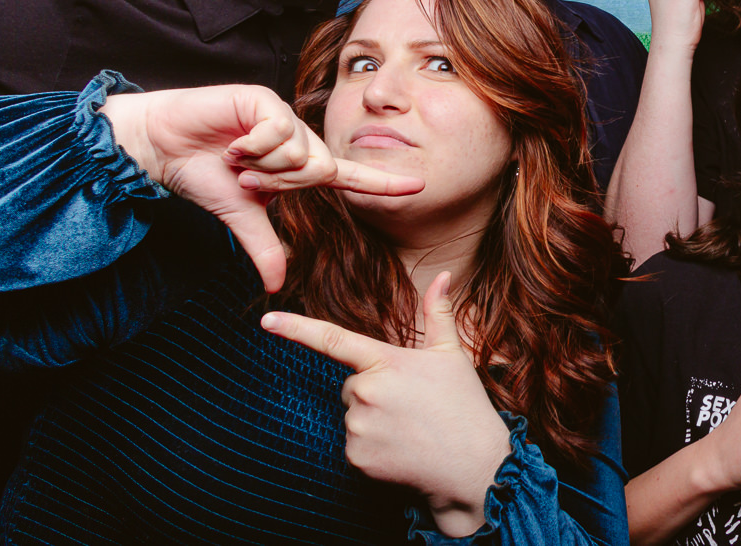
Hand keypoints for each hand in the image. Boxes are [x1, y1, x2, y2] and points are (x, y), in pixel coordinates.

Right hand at [100, 86, 422, 291]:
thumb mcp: (240, 216)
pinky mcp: (264, 100)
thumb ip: (264, 246)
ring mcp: (283, 117)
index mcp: (297, 165)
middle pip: (319, 169)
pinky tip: (233, 140)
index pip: (348, 176)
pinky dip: (254, 143)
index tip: (419, 185)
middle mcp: (298, 139)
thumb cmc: (202, 173)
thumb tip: (277, 286)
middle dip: (280, 183)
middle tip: (247, 177)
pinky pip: (279, 130)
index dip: (383, 181)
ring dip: (265, 164)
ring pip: (301, 151)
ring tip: (236, 156)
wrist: (162, 145)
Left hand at [263, 273, 510, 536]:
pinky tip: (401, 448)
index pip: (333, 339)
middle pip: (351, 386)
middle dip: (373, 392)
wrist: (474, 465)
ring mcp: (358, 427)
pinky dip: (372, 447)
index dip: (296, 328)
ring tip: (409, 428)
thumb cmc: (464, 404)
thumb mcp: (452, 354)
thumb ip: (439, 311)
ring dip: (373, 420)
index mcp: (386, 362)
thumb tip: (442, 275)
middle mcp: (366, 392)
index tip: (267, 319)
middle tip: (410, 404)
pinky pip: (353, 444)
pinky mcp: (356, 457)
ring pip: (352, 415)